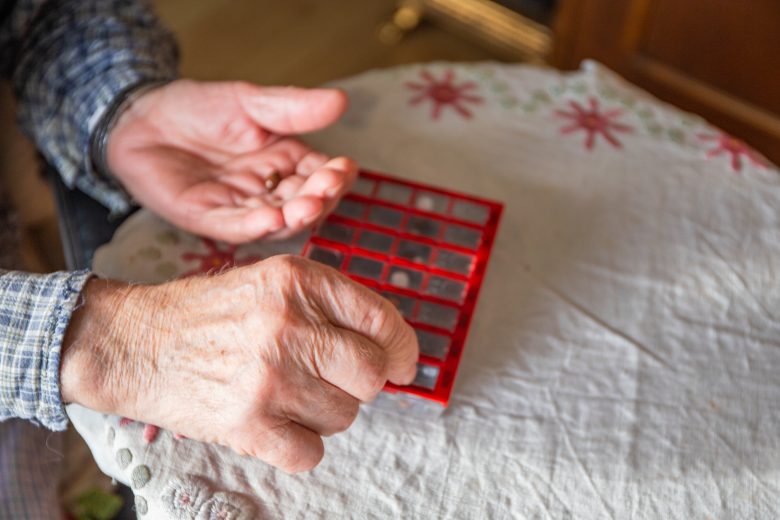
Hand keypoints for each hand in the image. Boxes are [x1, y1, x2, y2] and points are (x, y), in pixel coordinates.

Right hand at [61, 256, 418, 472]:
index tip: (401, 365)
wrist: (135, 342)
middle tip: (331, 380)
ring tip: (285, 394)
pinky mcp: (247, 424)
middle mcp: (289, 324)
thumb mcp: (272, 280)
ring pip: (344, 416)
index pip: (383, 321)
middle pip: (371, 374)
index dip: (401, 349)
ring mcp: (269, 376)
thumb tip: (391, 350)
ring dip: (323, 413)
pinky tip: (273, 423)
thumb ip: (331, 306)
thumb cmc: (208, 313)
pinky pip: (312, 453)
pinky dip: (299, 446)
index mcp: (300, 280)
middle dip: (360, 383)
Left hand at [106, 80, 357, 242]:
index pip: (320, 175)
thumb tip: (341, 100)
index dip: (335, 176)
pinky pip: (235, 227)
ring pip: (276, 221)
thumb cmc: (198, 108)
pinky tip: (271, 219)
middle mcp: (270, 190)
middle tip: (324, 192)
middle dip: (318, 200)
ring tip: (305, 208)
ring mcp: (240, 208)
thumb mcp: (249, 102)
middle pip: (304, 203)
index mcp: (287, 162)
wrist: (141, 117)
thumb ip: (292, 108)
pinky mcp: (208, 219)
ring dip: (293, 217)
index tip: (345, 169)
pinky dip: (254, 226)